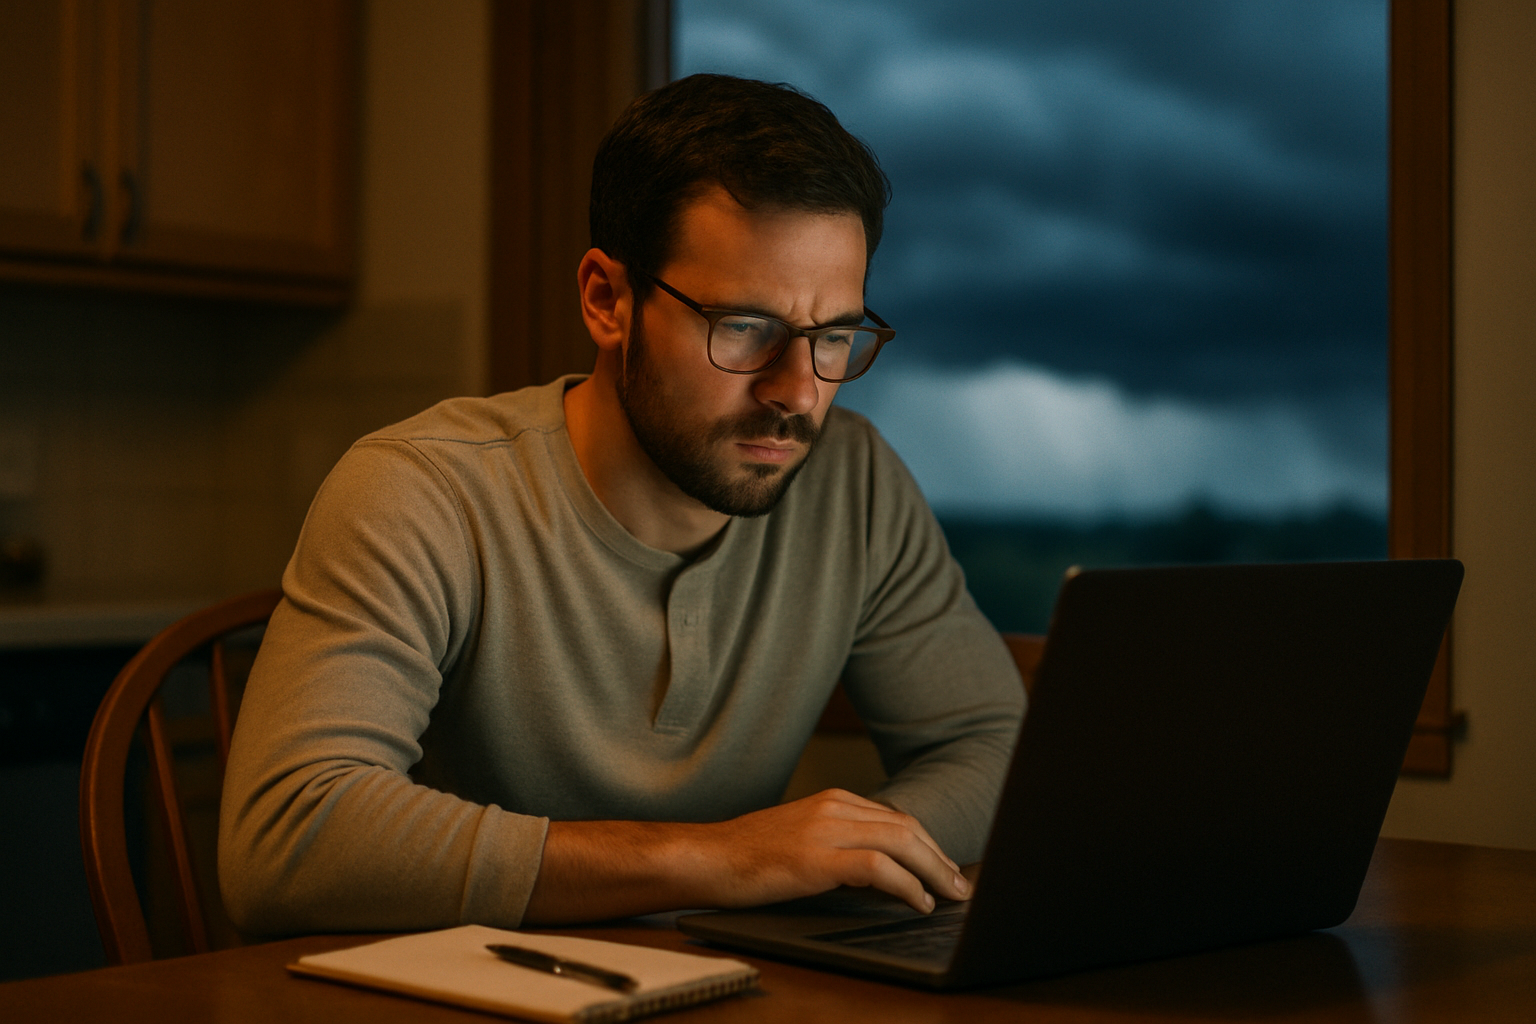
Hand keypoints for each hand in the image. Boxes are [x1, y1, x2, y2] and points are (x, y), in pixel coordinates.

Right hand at [690, 788, 970, 912]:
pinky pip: (877, 867)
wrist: (707, 857)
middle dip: (940, 858)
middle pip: (907, 827)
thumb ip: (839, 843)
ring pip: (900, 841)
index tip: (946, 869)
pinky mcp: (816, 858)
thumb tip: (880, 870)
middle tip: (961, 886)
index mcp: (834, 801)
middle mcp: (835, 807)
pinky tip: (917, 901)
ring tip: (950, 895)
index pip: (897, 819)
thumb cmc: (748, 857)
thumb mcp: (802, 839)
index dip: (929, 845)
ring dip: (933, 870)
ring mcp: (825, 829)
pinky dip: (906, 885)